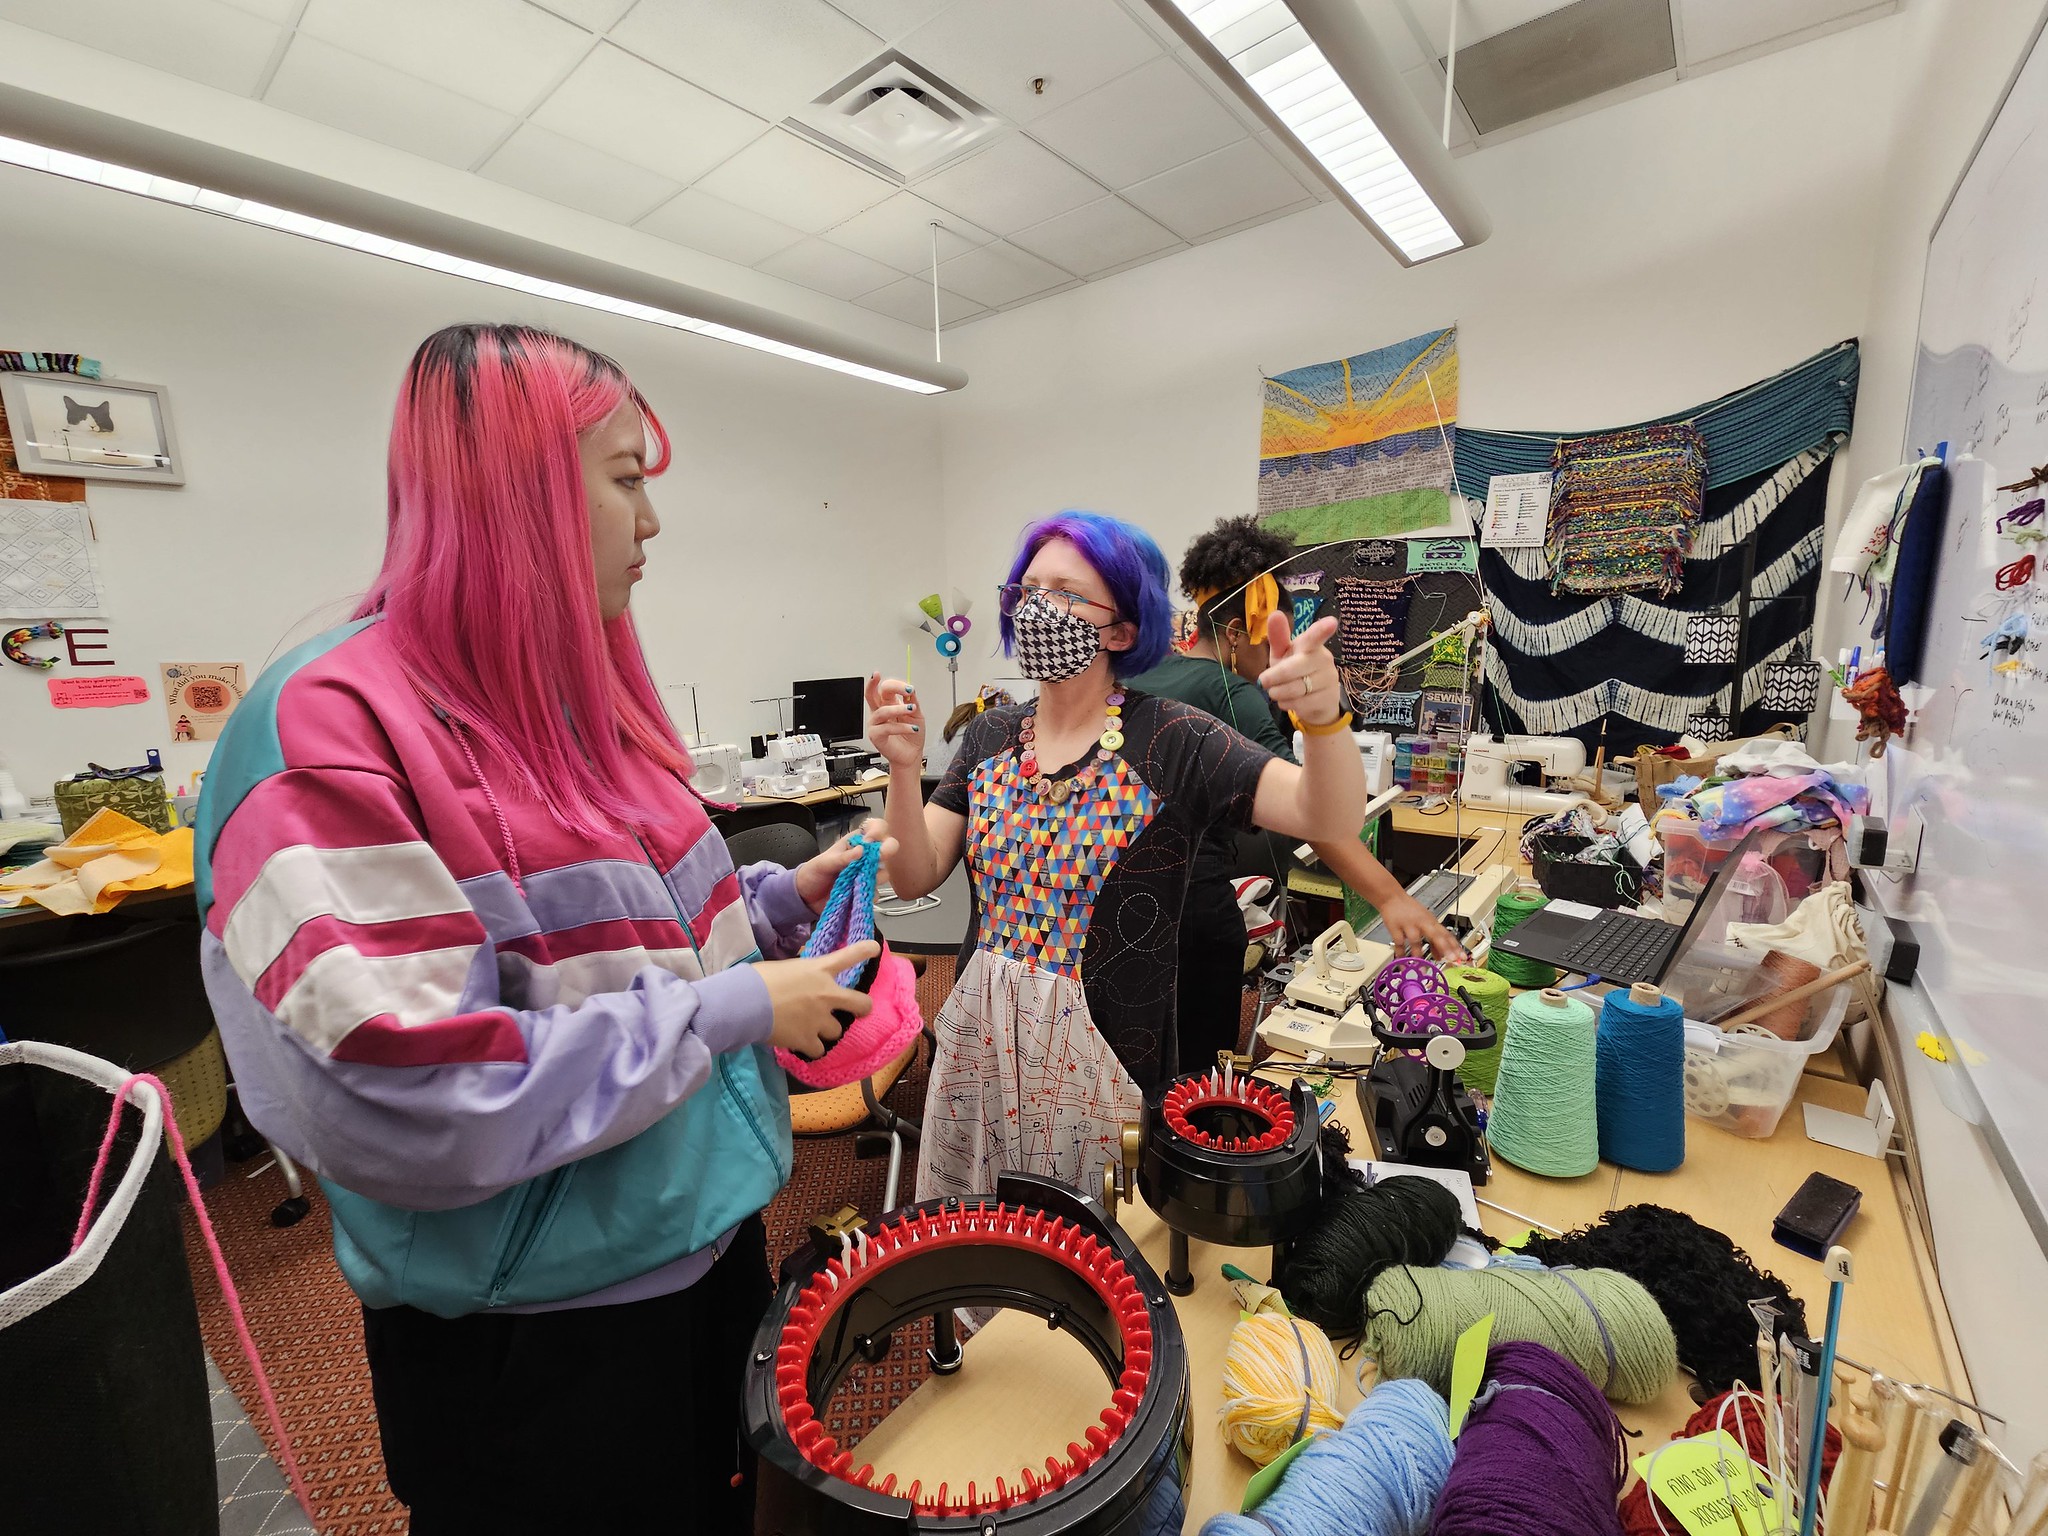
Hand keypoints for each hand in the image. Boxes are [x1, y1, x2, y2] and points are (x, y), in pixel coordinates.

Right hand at [757, 941, 877, 1057]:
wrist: (747, 1002)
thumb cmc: (758, 979)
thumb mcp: (784, 968)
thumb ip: (798, 976)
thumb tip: (796, 984)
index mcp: (818, 970)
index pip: (848, 956)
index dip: (864, 950)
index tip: (874, 948)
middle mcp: (826, 994)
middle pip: (861, 1003)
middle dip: (863, 1008)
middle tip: (860, 1010)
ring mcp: (820, 1019)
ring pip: (837, 1031)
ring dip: (826, 1030)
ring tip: (811, 1029)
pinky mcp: (809, 1039)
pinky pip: (819, 1050)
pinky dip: (811, 1048)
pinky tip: (801, 1044)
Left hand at [795, 818, 897, 911]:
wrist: (807, 897)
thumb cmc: (814, 873)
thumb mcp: (824, 862)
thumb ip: (842, 857)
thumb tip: (861, 850)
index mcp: (855, 842)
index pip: (876, 827)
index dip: (878, 830)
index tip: (871, 839)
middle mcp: (865, 857)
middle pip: (888, 847)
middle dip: (888, 849)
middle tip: (880, 856)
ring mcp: (867, 874)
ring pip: (884, 872)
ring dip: (876, 876)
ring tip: (858, 881)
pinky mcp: (865, 892)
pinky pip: (876, 893)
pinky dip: (868, 894)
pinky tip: (856, 895)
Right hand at [865, 674, 924, 769]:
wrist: (912, 755)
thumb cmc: (912, 736)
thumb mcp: (917, 715)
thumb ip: (912, 701)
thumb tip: (910, 689)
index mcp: (888, 704)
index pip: (885, 688)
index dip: (895, 685)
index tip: (909, 688)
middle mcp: (880, 712)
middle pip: (873, 694)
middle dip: (886, 687)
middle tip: (902, 689)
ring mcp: (876, 723)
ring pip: (882, 711)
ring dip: (899, 709)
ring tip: (912, 710)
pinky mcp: (876, 735)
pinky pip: (886, 728)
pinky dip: (902, 727)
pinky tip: (913, 728)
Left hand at [1258, 613, 1341, 725]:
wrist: (1315, 701)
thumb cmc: (1295, 671)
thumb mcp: (1283, 654)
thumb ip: (1278, 637)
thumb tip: (1275, 614)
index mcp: (1311, 645)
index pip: (1316, 636)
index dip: (1322, 630)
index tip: (1331, 623)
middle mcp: (1324, 659)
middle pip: (1293, 668)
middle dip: (1273, 677)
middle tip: (1263, 681)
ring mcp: (1329, 679)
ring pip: (1295, 689)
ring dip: (1278, 693)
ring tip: (1276, 692)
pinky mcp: (1329, 698)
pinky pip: (1301, 704)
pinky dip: (1288, 704)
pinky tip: (1289, 701)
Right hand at [1380, 893, 1468, 962]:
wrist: (1392, 897)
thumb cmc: (1410, 910)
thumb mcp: (1425, 921)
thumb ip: (1434, 939)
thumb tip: (1441, 956)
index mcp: (1432, 922)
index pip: (1447, 935)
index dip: (1456, 947)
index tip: (1463, 957)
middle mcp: (1423, 923)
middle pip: (1436, 935)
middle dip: (1445, 948)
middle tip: (1452, 959)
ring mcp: (1409, 926)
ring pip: (1416, 941)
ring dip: (1420, 957)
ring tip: (1423, 970)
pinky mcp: (1395, 928)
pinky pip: (1399, 944)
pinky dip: (1401, 956)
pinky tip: (1403, 965)